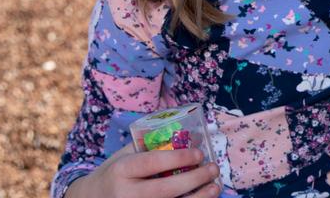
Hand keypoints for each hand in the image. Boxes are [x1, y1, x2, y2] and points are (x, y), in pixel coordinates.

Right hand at [65, 144, 220, 197]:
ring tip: (215, 186)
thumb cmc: (114, 174)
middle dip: (194, 179)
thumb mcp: (125, 155)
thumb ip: (152, 146)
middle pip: (166, 189)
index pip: (152, 163)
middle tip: (213, 168)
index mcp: (121, 171)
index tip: (200, 153)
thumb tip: (192, 137)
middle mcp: (126, 194)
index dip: (179, 157)